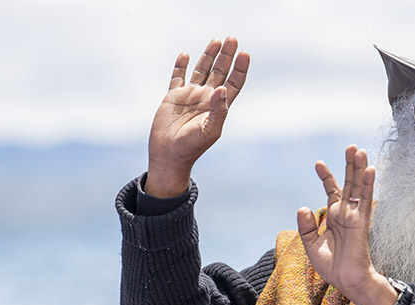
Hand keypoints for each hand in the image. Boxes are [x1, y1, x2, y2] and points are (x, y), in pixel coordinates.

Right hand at [146, 37, 249, 197]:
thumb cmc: (192, 147)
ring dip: (209, 56)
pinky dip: (181, 65)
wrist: (170, 154)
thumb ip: (218, 110)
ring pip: (202, 70)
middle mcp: (206, 98)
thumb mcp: (210, 130)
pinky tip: (186, 54)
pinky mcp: (173, 96)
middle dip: (227, 56)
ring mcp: (190, 96)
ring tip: (216, 40)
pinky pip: (178, 77)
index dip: (240, 69)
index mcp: (218, 106)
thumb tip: (222, 89)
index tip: (245, 54)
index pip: (234, 83)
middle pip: (220, 71)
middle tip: (233, 39)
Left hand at [297, 146, 398, 304]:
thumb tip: (302, 207)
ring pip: (358, 188)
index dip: (326, 177)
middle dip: (349, 165)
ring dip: (360, 169)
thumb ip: (305, 227)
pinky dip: (368, 185)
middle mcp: (346, 214)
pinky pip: (366, 201)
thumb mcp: (311, 246)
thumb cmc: (333, 267)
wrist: (347, 281)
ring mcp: (355, 216)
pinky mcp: (362, 223)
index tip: (318, 163)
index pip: (332, 191)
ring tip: (360, 150)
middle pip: (348, 184)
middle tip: (351, 146)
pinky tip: (371, 170)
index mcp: (334, 217)